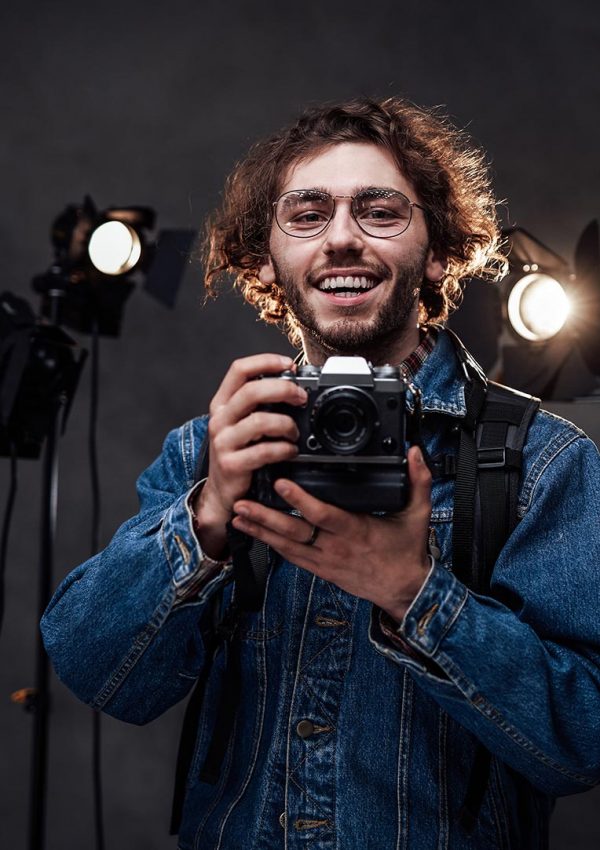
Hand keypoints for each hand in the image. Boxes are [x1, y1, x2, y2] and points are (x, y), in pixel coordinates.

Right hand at [193, 354, 307, 558]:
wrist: (221, 492)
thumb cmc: (238, 453)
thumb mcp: (242, 424)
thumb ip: (259, 405)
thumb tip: (293, 385)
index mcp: (222, 403)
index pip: (239, 369)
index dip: (265, 361)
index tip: (288, 364)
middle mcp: (220, 419)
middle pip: (251, 391)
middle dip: (283, 390)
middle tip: (301, 397)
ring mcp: (223, 442)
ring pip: (259, 421)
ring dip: (286, 424)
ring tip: (295, 433)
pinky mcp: (231, 464)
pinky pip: (264, 451)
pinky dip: (284, 449)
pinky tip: (290, 451)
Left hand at [231, 445, 432, 620]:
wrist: (404, 590)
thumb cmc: (407, 551)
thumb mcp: (418, 515)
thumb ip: (419, 481)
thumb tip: (417, 452)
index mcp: (356, 530)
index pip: (322, 514)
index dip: (299, 500)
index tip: (280, 483)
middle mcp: (335, 547)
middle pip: (294, 532)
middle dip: (264, 517)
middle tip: (241, 502)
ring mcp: (325, 561)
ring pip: (286, 546)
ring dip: (260, 530)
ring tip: (237, 515)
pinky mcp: (320, 569)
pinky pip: (291, 557)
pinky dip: (271, 544)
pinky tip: (255, 533)